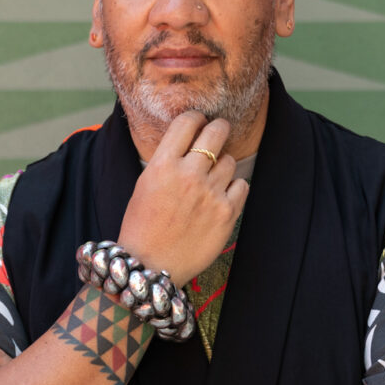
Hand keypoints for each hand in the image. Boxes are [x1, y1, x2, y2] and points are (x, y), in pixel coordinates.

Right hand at [117, 111, 249, 285]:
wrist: (149, 265)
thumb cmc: (142, 226)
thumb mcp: (144, 184)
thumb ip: (167, 160)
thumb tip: (189, 140)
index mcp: (162, 164)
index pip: (187, 121)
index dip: (196, 118)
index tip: (198, 123)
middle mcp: (188, 175)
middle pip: (217, 131)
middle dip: (218, 129)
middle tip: (217, 134)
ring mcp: (210, 193)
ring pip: (230, 160)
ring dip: (223, 166)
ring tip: (212, 180)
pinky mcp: (226, 213)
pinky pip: (242, 185)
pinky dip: (234, 188)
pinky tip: (221, 197)